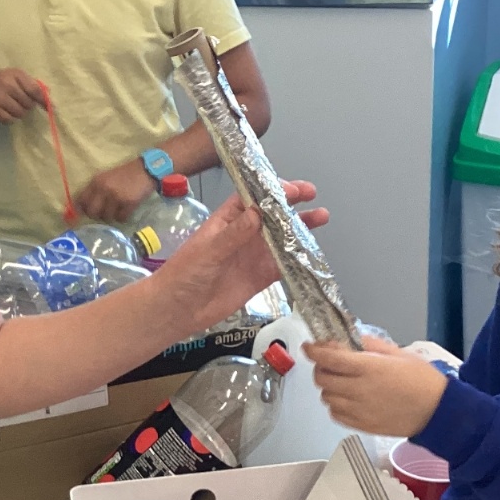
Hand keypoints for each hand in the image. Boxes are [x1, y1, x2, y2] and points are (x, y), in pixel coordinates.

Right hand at [0, 69, 43, 123]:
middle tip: (17, 102)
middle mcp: (7, 83)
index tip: (48, 107)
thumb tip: (48, 98)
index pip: (35, 89)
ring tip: (9, 106)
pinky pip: (10, 120)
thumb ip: (30, 85)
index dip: (43, 100)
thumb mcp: (13, 77)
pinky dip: (9, 118)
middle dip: (26, 106)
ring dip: (18, 113)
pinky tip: (2, 111)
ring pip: (20, 113)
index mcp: (15, 73)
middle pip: (29, 104)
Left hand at [74, 159, 154, 222]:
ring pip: (107, 217)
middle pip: (92, 212)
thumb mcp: (106, 178)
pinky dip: (123, 217)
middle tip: (104, 213)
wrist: (145, 170)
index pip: (81, 200)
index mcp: (96, 181)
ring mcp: (116, 197)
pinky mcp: (128, 203)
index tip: (85, 213)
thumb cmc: (125, 175)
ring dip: (112, 216)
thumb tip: (82, 208)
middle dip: (97, 215)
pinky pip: (121, 218)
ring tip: (117, 209)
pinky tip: (126, 210)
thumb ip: (94, 190)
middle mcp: (104, 189)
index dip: (81, 209)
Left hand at [154, 181, 323, 332]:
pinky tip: (313, 252)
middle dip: (292, 204)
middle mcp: (244, 234)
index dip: (273, 190)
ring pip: (283, 238)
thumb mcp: (208, 250)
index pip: (253, 197)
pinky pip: (283, 265)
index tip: (291, 188)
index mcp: (228, 219)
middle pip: (273, 214)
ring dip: (300, 229)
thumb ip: (234, 234)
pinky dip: (298, 259)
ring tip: (321, 217)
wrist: (178, 310)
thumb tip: (258, 213)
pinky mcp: (260, 276)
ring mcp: (253, 255)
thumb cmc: (184, 274)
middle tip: (312, 195)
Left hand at [305, 335, 448, 435]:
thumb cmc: (422, 380)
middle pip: (322, 379)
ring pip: (326, 397)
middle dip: (320, 367)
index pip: (329, 358)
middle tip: (329, 363)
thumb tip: (348, 339)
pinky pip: (335, 414)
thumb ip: (370, 345)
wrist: (437, 412)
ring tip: (342, 382)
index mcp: (369, 368)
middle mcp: (359, 390)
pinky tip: (347, 399)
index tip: (309, 347)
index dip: (314, 351)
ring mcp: (358, 410)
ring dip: (328, 387)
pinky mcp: (361, 425)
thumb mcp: (399, 353)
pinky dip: (335, 405)